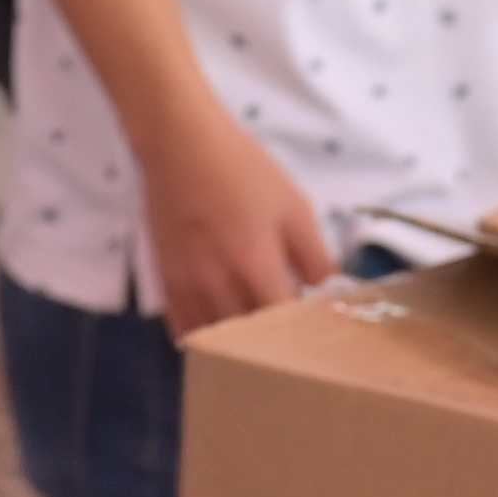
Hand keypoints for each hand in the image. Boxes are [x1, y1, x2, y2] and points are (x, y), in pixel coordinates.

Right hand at [143, 103, 338, 337]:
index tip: (317, 337)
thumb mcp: (294, 207)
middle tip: (292, 343)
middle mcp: (219, 289)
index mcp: (256, 269)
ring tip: (259, 345)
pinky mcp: (166, 284)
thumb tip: (330, 297)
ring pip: (215, 345)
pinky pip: (185, 332)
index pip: (283, 329)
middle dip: (273, 348)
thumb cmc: (244, 171)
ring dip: (238, 350)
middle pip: (249, 345)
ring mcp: (187, 290)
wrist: (181, 146)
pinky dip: (207, 341)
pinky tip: (223, 333)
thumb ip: (316, 258)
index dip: (302, 339)